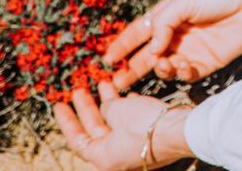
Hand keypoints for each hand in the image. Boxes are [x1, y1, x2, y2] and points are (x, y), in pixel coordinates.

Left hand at [53, 81, 191, 170]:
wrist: (182, 130)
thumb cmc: (147, 125)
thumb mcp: (118, 111)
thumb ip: (107, 107)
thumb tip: (107, 104)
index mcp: (103, 157)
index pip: (78, 138)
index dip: (67, 120)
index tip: (59, 105)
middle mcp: (117, 156)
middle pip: (96, 129)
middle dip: (88, 107)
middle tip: (80, 89)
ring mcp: (134, 148)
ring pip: (115, 124)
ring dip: (109, 104)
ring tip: (104, 83)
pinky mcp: (150, 139)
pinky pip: (132, 123)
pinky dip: (127, 109)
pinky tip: (127, 94)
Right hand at [105, 0, 241, 87]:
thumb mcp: (183, 2)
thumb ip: (162, 24)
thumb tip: (151, 49)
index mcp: (166, 17)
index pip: (137, 33)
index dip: (121, 46)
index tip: (105, 60)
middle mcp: (174, 36)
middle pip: (146, 56)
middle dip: (130, 69)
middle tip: (116, 82)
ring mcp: (188, 51)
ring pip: (164, 68)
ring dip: (159, 69)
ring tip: (164, 63)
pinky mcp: (204, 64)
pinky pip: (185, 75)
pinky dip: (180, 73)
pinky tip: (183, 65)